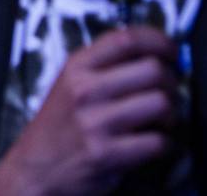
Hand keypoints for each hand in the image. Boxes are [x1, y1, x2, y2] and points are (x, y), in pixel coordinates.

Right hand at [0, 26, 177, 195]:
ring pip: (162, 103)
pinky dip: (164, 144)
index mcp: (78, 66)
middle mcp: (86, 89)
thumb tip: (155, 54)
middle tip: (167, 91)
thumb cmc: (60, 125)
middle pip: (153, 69)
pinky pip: (158, 141)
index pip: (128, 38)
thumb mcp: (71, 82)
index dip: (159, 41)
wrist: (35, 168)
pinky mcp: (107, 154)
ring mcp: (96, 122)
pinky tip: (152, 143)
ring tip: (160, 120)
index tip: (171, 50)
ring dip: (171, 114)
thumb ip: (105, 65)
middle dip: (171, 81)